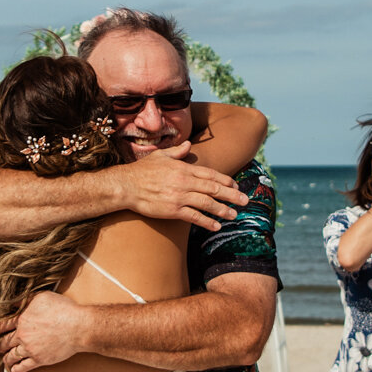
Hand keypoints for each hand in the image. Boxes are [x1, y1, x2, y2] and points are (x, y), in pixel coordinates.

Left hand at [0, 292, 89, 371]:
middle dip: (0, 345)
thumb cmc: (63, 309)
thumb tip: (13, 302)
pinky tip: (14, 371)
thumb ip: (25, 300)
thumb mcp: (41, 297)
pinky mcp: (39, 360)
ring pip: (12, 356)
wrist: (78, 327)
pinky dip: (17, 369)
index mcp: (22, 319)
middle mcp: (23, 335)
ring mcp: (30, 349)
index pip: (3, 325)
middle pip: (5, 342)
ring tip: (5, 360)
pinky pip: (24, 367)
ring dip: (7, 358)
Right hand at [116, 141, 247, 230]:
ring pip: (208, 203)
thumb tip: (188, 145)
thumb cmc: (141, 170)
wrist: (126, 186)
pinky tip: (216, 226)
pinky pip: (194, 217)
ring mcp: (180, 196)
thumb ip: (177, 152)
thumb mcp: (160, 156)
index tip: (236, 185)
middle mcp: (185, 182)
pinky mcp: (173, 210)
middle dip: (232, 195)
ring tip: (235, 215)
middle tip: (245, 200)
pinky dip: (207, 222)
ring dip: (223, 209)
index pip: (211, 174)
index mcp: (184, 168)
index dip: (226, 181)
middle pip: (214, 189)